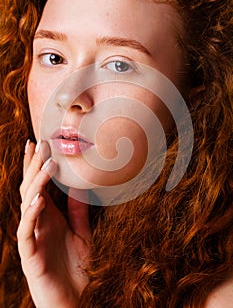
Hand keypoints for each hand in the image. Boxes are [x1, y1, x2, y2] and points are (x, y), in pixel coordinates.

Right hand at [17, 140, 89, 307]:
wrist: (74, 301)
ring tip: (47, 164)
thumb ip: (79, 213)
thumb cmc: (76, 269)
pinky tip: (39, 199)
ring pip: (27, 204)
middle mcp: (37, 223)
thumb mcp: (83, 235)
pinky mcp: (29, 254)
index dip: (36, 165)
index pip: (39, 185)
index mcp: (48, 217)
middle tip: (40, 144)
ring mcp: (31, 237)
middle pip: (30, 188)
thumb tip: (80, 187)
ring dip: (36, 184)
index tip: (39, 144)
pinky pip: (26, 230)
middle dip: (34, 166)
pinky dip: (31, 213)